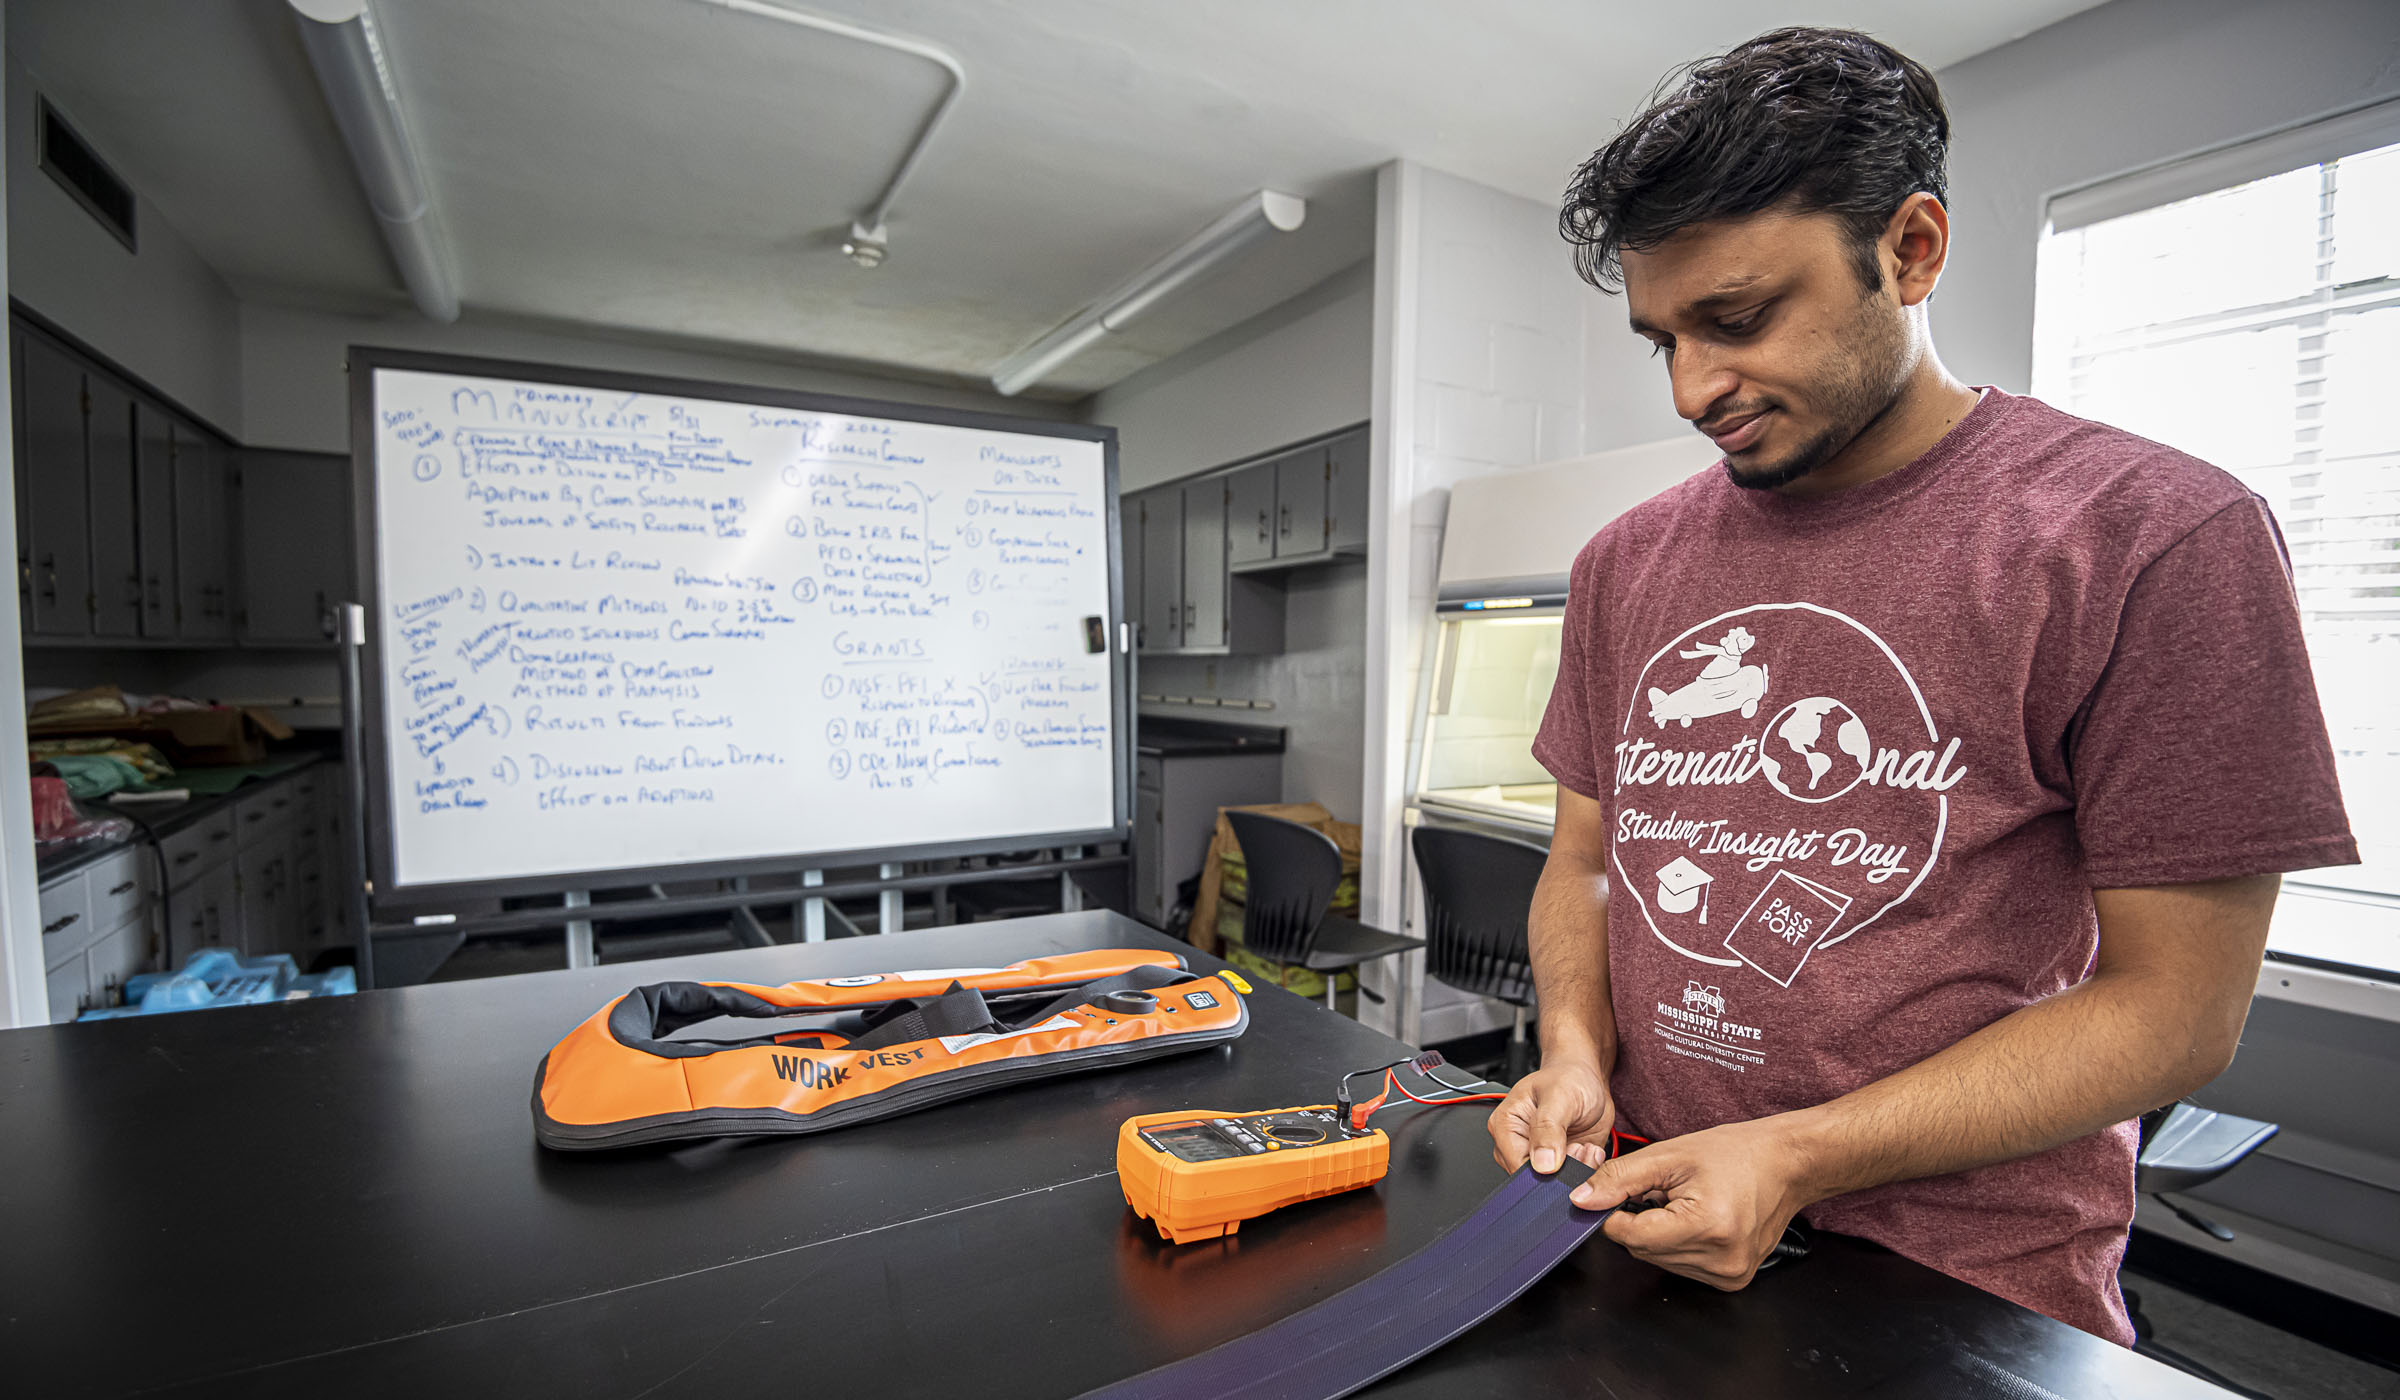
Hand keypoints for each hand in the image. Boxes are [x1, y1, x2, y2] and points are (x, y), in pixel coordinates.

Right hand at [1487, 1057, 1614, 1175]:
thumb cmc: (1568, 1078)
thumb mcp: (1559, 1096)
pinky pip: (1572, 1182)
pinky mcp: (1559, 1165)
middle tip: (1579, 1146)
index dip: (1544, 1170)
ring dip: (1578, 1170)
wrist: (1588, 1079)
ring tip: (1584, 1146)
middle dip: (1564, 1171)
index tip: (1568, 1155)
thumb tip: (1542, 1163)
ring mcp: (1539, 1157)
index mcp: (1505, 1127)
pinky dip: (1587, 1170)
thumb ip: (1548, 1129)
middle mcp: (1518, 1146)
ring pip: (1555, 1185)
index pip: (1516, 1167)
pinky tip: (1589, 1150)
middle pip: (1535, 1180)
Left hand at [1565, 1117, 1813, 1289]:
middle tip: (1660, 1192)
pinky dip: (1678, 1245)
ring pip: (1659, 1261)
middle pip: (1643, 1251)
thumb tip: (1582, 1201)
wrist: (1785, 1165)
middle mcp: (1721, 1259)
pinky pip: (1682, 1267)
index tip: (1614, 1194)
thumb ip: (1619, 1179)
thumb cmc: (1734, 1154)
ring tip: (1684, 1204)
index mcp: (1707, 1226)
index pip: (1631, 1236)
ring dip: (1659, 1233)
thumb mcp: (1669, 1155)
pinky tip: (1697, 1220)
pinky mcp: (1733, 1280)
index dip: (1614, 1214)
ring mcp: (1730, 1275)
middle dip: (1639, 1220)